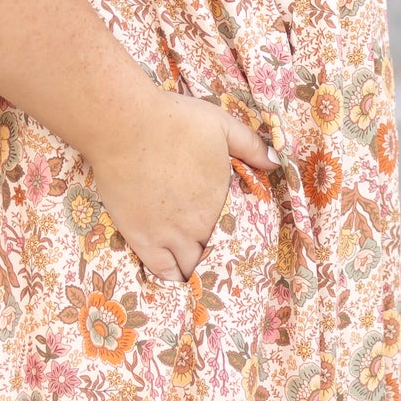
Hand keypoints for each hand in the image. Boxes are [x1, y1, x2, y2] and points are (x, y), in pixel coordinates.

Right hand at [86, 90, 278, 284]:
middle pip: (216, 254)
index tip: (238, 240)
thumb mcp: (222, 125)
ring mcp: (168, 234)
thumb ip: (252, 145)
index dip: (240, 239)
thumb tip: (275, 163)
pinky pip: (162, 271)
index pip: (240, 233)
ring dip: (198, 269)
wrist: (125, 125)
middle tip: (219, 257)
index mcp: (221, 200)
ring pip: (191, 268)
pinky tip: (177, 278)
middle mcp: (198, 224)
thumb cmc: (174, 121)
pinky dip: (172, 278)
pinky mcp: (141, 237)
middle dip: (219, 257)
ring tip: (199, 270)